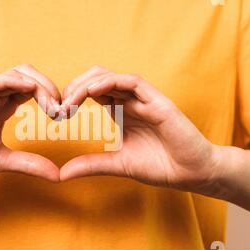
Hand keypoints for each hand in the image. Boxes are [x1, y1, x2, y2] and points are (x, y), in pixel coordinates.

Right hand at [0, 64, 60, 182]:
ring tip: (52, 105)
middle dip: (50, 88)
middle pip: (27, 76)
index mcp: (1, 107)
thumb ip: (28, 164)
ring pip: (12, 74)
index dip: (52, 97)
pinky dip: (9, 81)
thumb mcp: (0, 161)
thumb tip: (58, 175)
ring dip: (37, 84)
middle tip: (62, 110)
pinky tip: (27, 88)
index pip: (33, 90)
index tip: (65, 115)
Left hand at [60, 66, 223, 194]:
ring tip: (71, 98)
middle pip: (97, 79)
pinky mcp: (158, 101)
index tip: (58, 112)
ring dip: (88, 83)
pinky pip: (132, 82)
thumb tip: (61, 174)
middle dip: (75, 87)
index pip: (92, 92)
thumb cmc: (160, 166)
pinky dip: (111, 82)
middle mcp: (131, 101)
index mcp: (121, 111)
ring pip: (111, 76)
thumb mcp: (117, 164)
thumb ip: (91, 165)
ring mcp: (144, 99)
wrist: (191, 174)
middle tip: (60, 104)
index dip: (73, 96)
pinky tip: (92, 91)